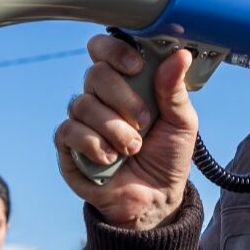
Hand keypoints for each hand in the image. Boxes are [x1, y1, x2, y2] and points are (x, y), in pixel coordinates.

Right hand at [54, 35, 198, 229]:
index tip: (136, 66)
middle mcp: (101, 97)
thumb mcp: (181, 123)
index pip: (105, 49)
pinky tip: (110, 159)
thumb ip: (175, 90)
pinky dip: (93, 144)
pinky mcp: (68, 145)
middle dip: (123, 98)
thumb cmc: (168, 157)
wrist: (155, 199)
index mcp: (127, 82)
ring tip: (133, 148)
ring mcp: (83, 120)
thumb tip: (180, 54)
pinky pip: (69, 131)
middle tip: (145, 121)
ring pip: (83, 104)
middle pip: (95, 74)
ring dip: (114, 129)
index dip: (115, 51)